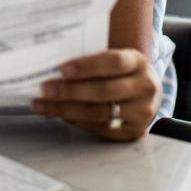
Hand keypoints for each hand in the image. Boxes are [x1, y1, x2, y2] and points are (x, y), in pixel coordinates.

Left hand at [31, 48, 160, 139]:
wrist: (147, 93)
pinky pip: (99, 128)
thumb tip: (54, 66)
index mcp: (138, 63)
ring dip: (66, 109)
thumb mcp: (116, 58)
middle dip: (70, 91)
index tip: (62, 69)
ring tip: (42, 104)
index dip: (87, 66)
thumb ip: (92, 60)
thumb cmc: (123, 72)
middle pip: (104, 91)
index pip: (114, 63)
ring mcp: (141, 113)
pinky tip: (59, 114)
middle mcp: (144, 88)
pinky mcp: (133, 132)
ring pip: (99, 113)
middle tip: (45, 89)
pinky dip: (76, 120)